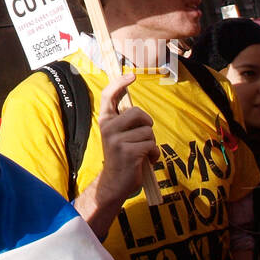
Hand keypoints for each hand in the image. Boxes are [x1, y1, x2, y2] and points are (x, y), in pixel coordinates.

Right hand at [93, 70, 157, 207]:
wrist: (114, 183)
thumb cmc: (121, 157)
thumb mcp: (118, 136)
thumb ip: (125, 123)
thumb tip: (137, 110)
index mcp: (105, 121)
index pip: (108, 96)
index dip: (119, 83)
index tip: (132, 76)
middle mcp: (108, 127)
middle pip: (137, 112)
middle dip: (147, 124)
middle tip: (144, 136)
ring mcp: (116, 140)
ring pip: (148, 132)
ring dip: (151, 143)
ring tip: (143, 153)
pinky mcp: (127, 152)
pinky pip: (151, 146)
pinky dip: (154, 155)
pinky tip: (146, 161)